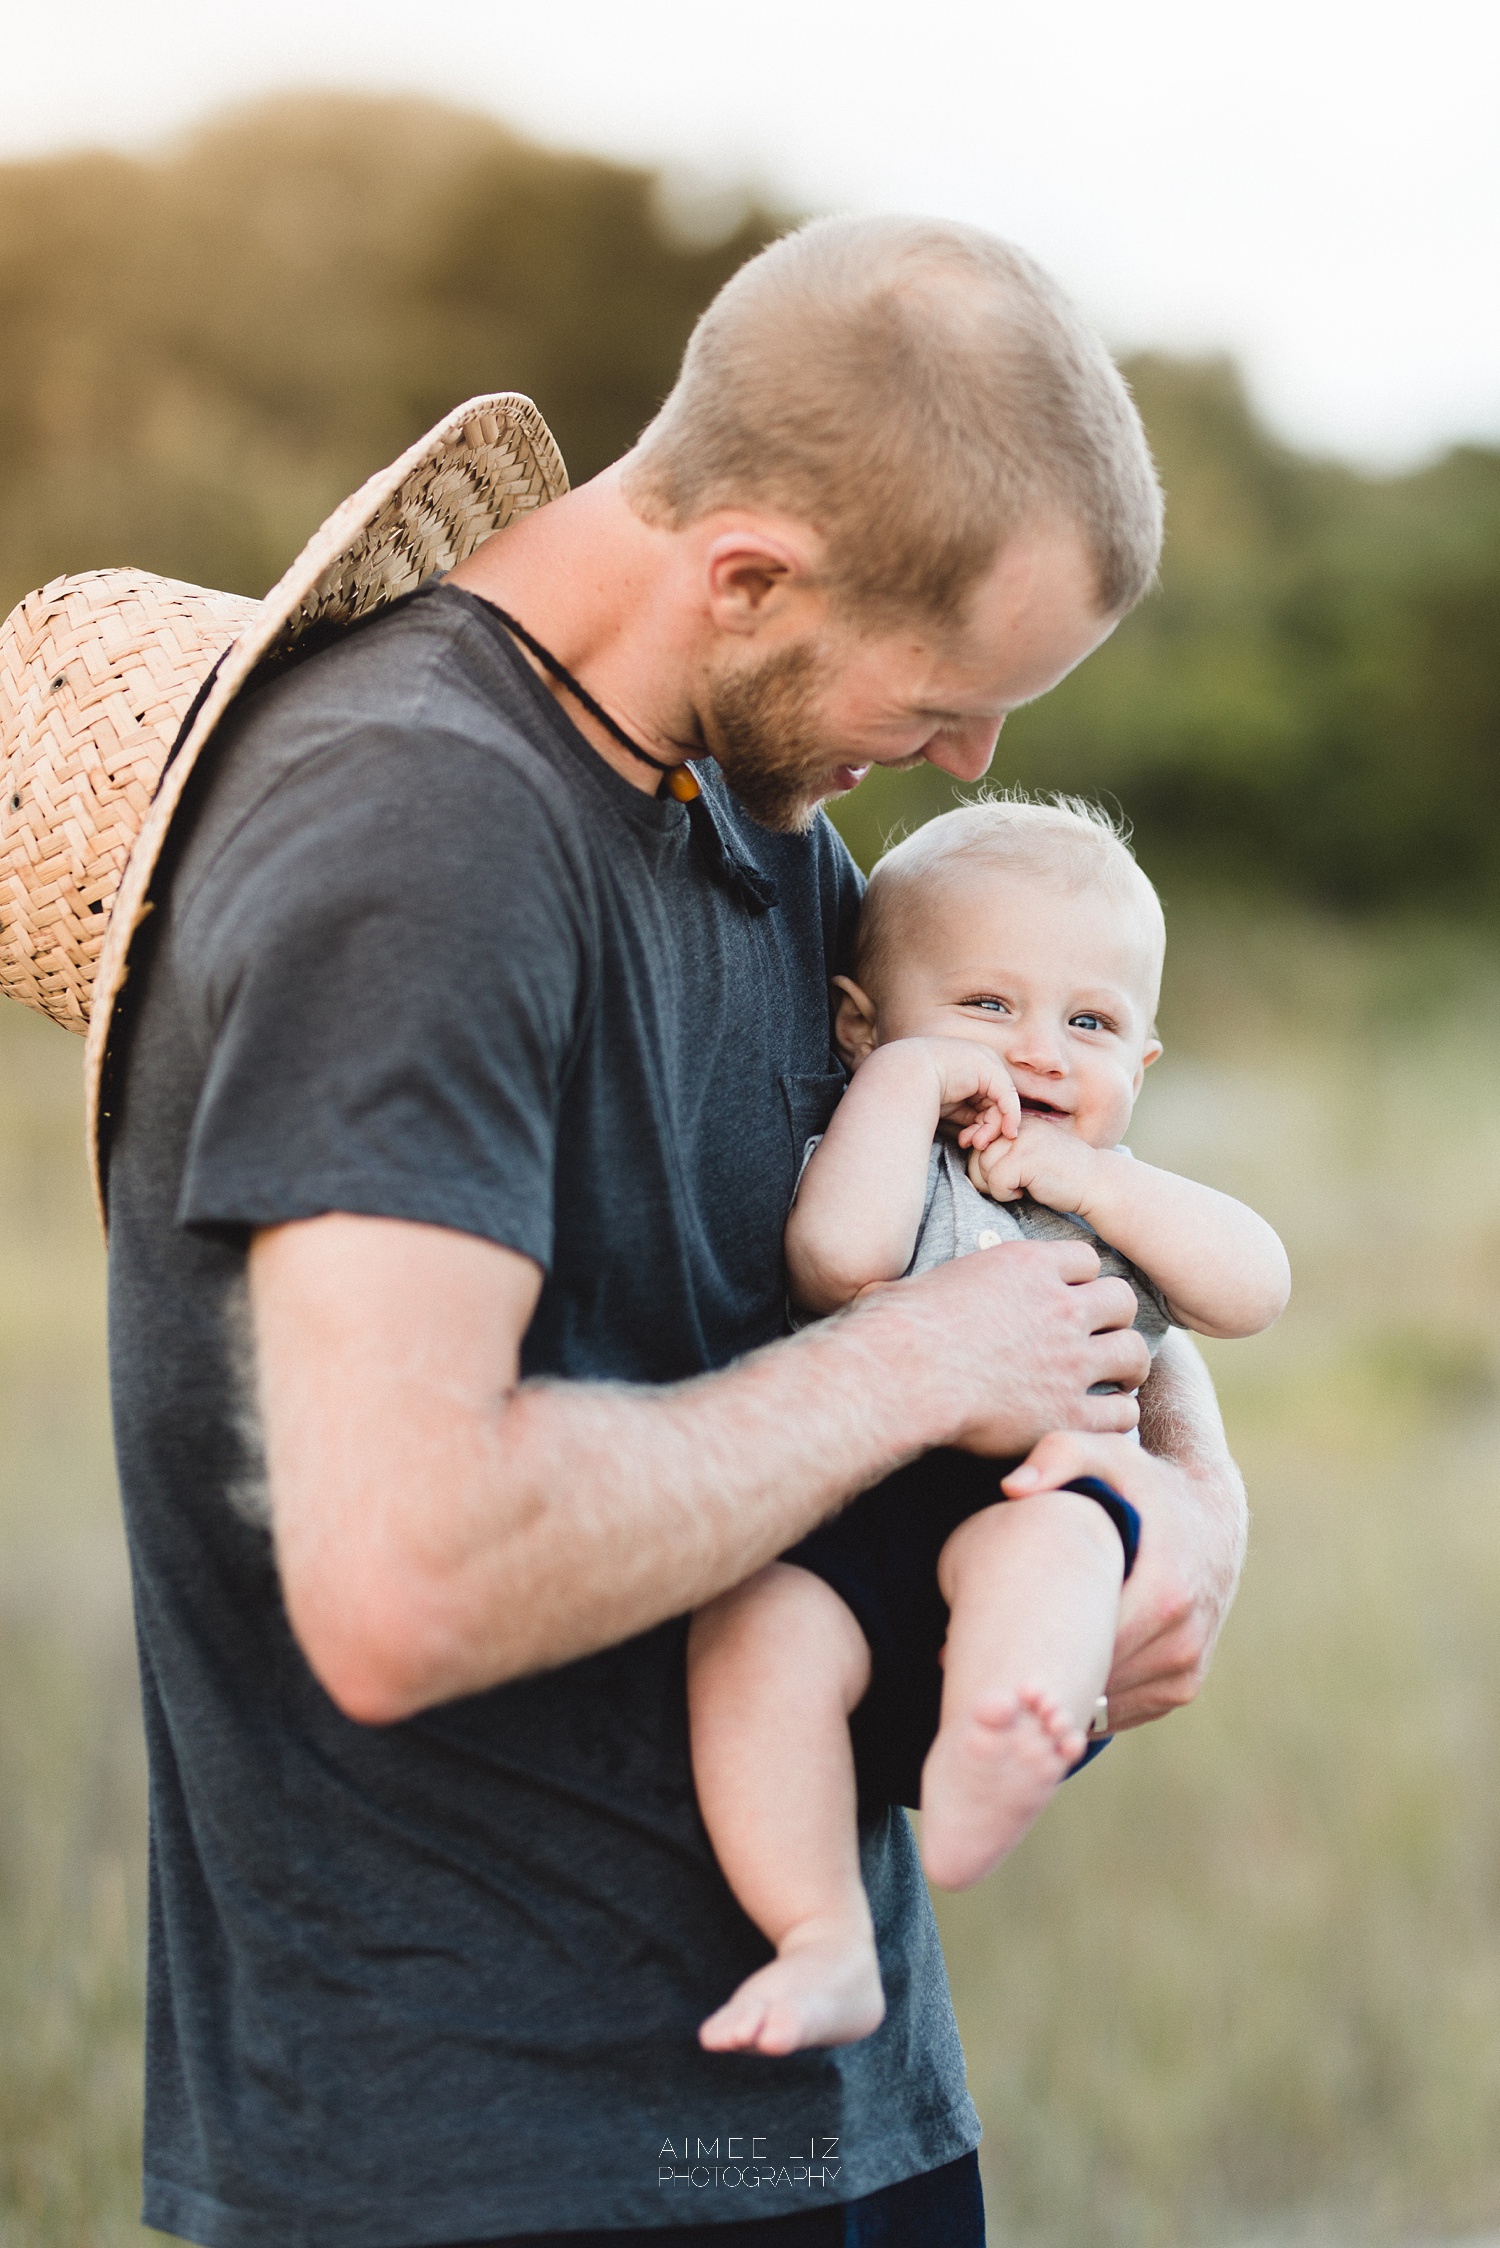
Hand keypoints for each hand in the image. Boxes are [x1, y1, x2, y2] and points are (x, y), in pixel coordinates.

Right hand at [887, 1237, 1150, 1455]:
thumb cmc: (894, 1329)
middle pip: (1122, 1300)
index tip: (1069, 1296)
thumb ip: (932, 1288)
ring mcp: (1070, 1360)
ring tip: (1113, 1379)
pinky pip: (1122, 1413)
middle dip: (1113, 1318)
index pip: (1086, 1258)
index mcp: (1027, 1266)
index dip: (1080, 1278)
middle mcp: (1059, 1307)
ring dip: (1125, 1365)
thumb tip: (883, 1290)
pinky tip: (1098, 1419)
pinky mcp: (1068, 1412)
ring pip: (1134, 1353)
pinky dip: (1116, 1416)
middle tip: (1100, 1337)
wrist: (901, 1376)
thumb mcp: (920, 1286)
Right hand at [911, 1037, 1019, 1152]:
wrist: (907, 1077)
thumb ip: (968, 1114)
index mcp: (969, 1069)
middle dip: (988, 1129)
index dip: (983, 1125)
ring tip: (975, 1142)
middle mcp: (981, 1063)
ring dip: (991, 1128)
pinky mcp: (992, 1070)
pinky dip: (1009, 1118)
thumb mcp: (950, 1105)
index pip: (986, 1101)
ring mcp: (987, 1064)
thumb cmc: (919, 1091)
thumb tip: (981, 1132)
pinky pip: (1008, 1098)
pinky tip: (1005, 1133)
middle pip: (995, 1104)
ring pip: (1002, 1104)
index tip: (969, 1142)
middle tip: (976, 1145)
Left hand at [967, 1114, 1103, 1212]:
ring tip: (1021, 1186)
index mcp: (1020, 1122)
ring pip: (982, 1167)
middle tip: (1012, 1184)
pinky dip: (1005, 1195)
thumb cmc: (1061, 1174)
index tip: (999, 1174)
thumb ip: (1001, 1150)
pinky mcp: (1026, 1159)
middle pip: (976, 1153)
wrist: (1097, 1183)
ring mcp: (1023, 1140)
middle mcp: (1020, 1125)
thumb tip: (965, 1144)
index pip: (980, 1136)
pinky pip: (995, 1182)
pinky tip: (1026, 1192)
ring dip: (996, 1186)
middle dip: (986, 1176)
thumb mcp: (1029, 1154)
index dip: (981, 1159)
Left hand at [1000, 1425, 1244, 1729]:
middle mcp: (1183, 1639)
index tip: (981, 1644)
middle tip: (979, 1670)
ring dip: (1063, 1695)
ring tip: (1008, 1676)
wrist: (1213, 1513)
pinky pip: (1128, 1709)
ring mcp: (1187, 1667)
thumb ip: (1059, 1455)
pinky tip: (1050, 1680)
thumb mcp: (1108, 1453)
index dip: (1032, 1651)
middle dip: (1040, 1676)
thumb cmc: (1148, 1482)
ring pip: (1108, 1703)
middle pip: (1093, 1681)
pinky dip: (1091, 1701)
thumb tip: (1011, 1487)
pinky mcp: (1185, 1684)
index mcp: (1164, 1592)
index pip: (1089, 1647)